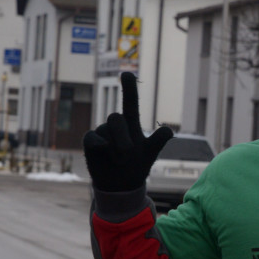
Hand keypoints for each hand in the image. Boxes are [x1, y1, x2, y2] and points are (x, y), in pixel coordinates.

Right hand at [83, 72, 173, 192]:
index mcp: (132, 124)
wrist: (120, 185)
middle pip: (116, 118)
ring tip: (119, 160)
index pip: (130, 103)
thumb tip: (168, 131)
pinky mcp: (90, 141)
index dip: (129, 88)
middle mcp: (116, 125)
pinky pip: (92, 138)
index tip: (126, 73)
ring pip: (105, 131)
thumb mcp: (150, 154)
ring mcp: (102, 132)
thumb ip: (158, 141)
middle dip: (122, 136)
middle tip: (127, 153)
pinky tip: (104, 154)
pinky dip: (99, 147)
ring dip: (114, 148)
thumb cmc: (136, 166)